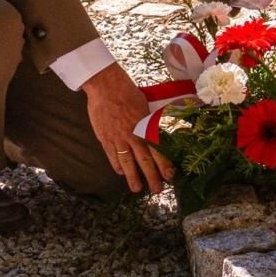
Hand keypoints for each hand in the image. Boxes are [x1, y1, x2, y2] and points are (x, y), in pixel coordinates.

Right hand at [81, 63, 172, 194]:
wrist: (106, 86)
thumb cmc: (127, 92)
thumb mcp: (144, 106)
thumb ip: (149, 122)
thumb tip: (155, 132)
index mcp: (145, 126)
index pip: (157, 150)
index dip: (164, 164)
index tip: (170, 176)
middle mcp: (133, 135)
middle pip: (144, 160)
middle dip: (152, 177)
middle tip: (157, 190)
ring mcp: (118, 138)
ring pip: (127, 162)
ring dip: (133, 177)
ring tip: (137, 189)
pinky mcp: (105, 138)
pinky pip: (112, 155)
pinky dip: (117, 165)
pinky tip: (121, 172)